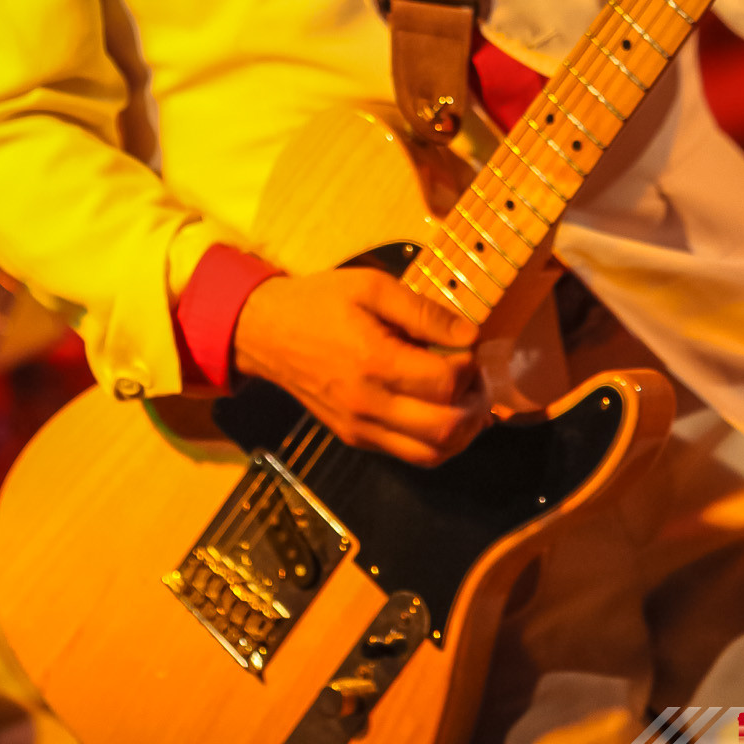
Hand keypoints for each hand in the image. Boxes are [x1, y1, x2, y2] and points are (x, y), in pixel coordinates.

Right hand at [232, 267, 483, 466]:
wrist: (267, 333)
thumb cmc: (321, 302)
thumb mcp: (372, 287)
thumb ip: (424, 312)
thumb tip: (470, 335)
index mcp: (373, 361)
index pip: (444, 383)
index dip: (469, 367)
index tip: (466, 346)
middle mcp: (368, 406)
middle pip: (445, 429)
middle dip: (475, 404)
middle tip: (475, 376)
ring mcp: (361, 429)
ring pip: (432, 454)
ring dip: (463, 432)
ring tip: (465, 398)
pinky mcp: (356, 439)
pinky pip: (410, 456)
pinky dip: (438, 442)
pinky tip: (442, 412)